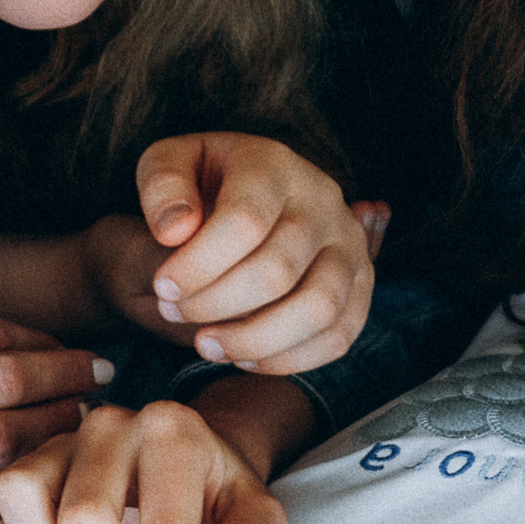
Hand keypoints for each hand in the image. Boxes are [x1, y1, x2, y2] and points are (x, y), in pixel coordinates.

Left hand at [119, 133, 387, 374]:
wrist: (238, 204)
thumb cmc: (198, 189)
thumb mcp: (165, 165)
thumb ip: (162, 186)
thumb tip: (176, 230)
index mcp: (273, 164)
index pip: (244, 221)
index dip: (198, 266)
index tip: (164, 286)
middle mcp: (323, 200)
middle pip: (278, 271)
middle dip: (215, 305)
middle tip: (175, 312)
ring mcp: (349, 244)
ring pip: (318, 309)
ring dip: (254, 340)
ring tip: (206, 344)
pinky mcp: (361, 286)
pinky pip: (338, 336)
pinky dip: (288, 359)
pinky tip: (243, 357)